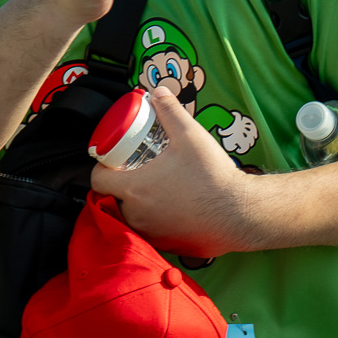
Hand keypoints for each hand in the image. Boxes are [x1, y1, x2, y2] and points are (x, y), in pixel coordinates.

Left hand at [91, 88, 256, 257]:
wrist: (240, 214)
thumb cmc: (213, 177)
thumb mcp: (190, 134)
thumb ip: (170, 110)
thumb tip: (158, 93)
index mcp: (134, 188)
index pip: (97, 180)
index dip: (101, 168)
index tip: (113, 161)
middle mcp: (136, 214)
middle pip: (111, 198)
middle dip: (118, 184)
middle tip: (134, 170)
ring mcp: (150, 232)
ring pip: (129, 216)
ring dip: (134, 203)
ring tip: (151, 186)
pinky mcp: (165, 244)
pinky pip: (148, 230)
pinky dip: (151, 219)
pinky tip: (168, 205)